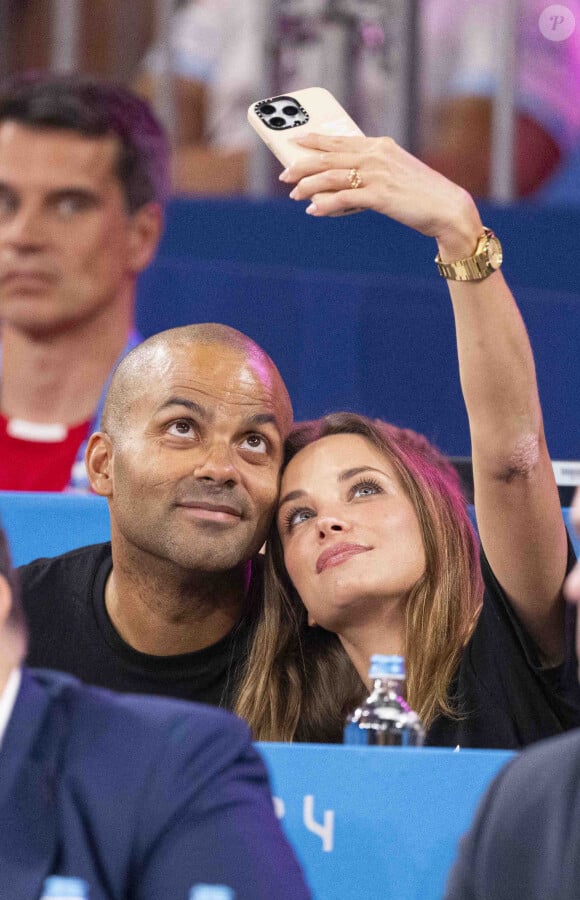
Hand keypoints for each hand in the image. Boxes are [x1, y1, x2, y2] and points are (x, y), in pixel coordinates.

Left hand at [280, 133, 482, 256]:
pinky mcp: (378, 196)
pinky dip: (325, 204)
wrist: (447, 208)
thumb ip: (370, 174)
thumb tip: (342, 187)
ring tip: (294, 195)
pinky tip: (314, 210)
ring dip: (308, 186)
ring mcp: (377, 175)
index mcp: (380, 146)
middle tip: (284, 175)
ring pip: (331, 176)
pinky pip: (343, 199)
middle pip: (329, 157)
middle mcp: (376, 156)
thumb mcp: (395, 175)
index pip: (340, 140)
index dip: (314, 141)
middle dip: (303, 165)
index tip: (295, 141)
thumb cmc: (420, 194)